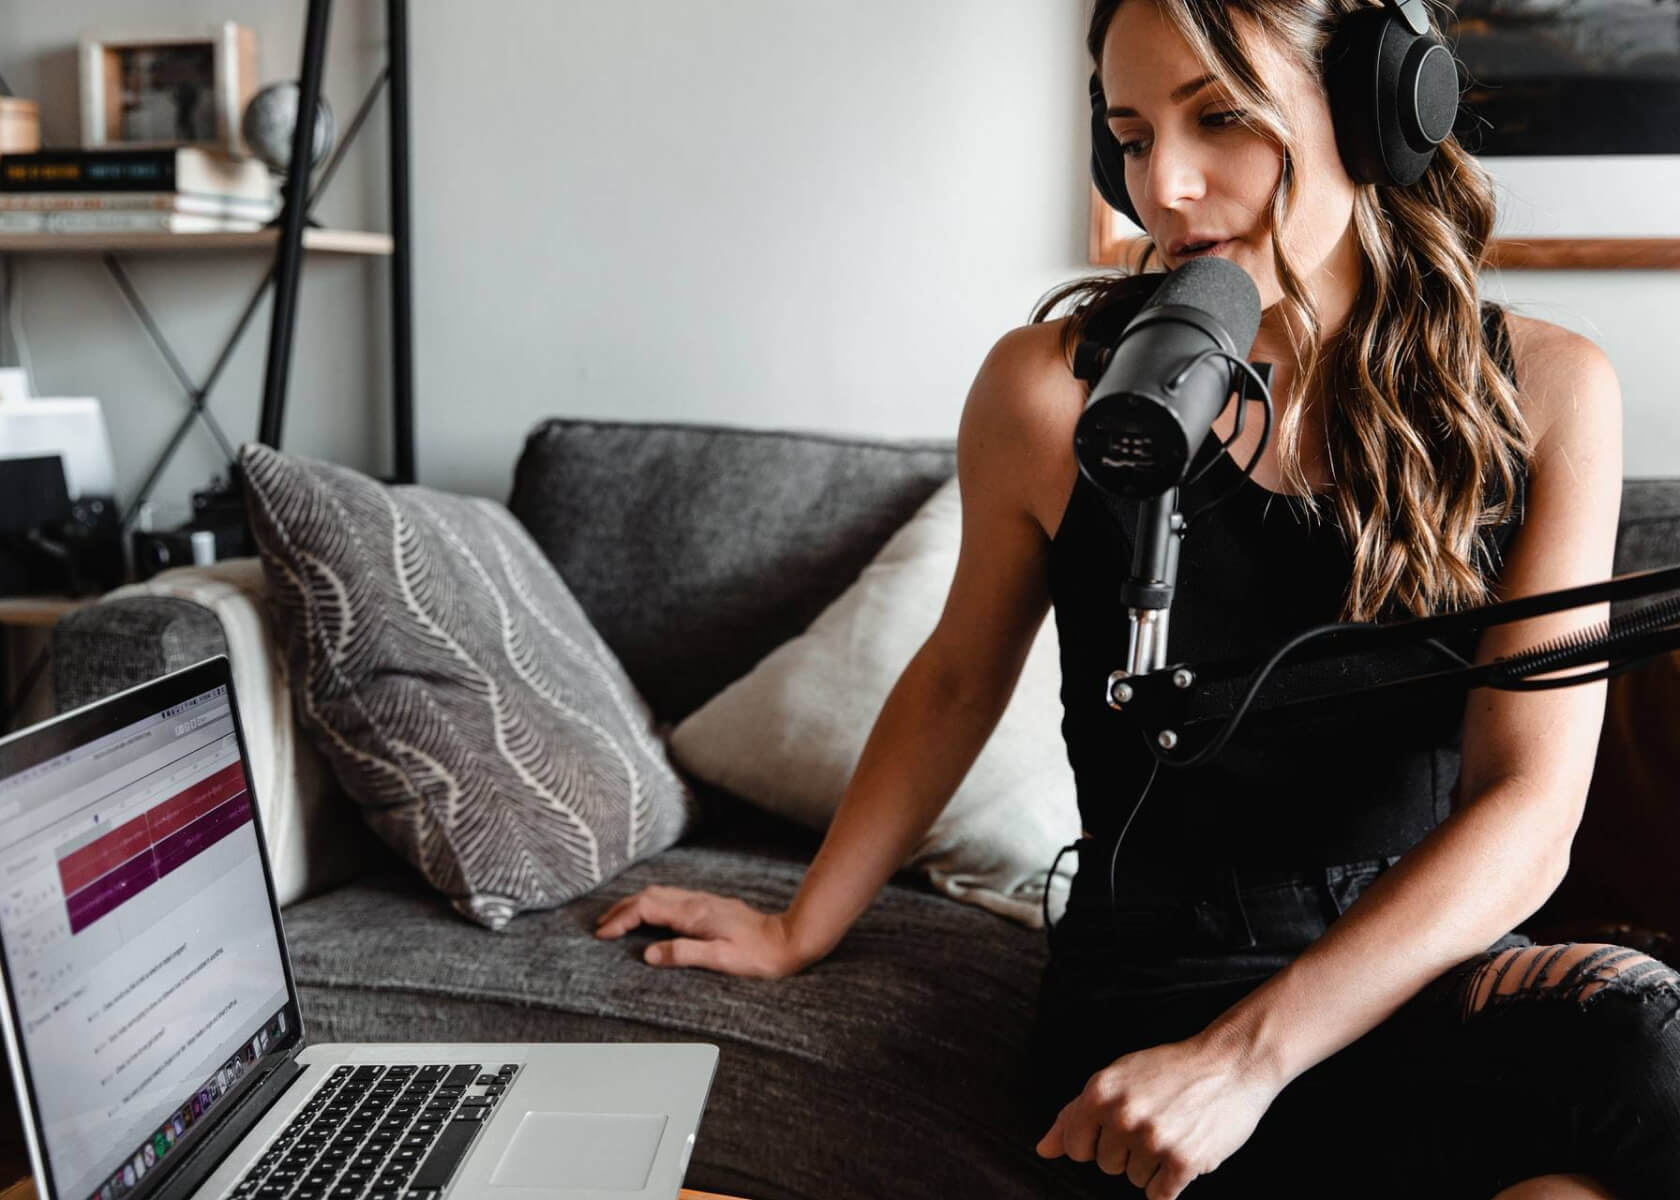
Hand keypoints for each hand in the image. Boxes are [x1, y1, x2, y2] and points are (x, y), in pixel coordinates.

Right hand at [593, 885, 809, 977]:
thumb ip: (684, 953)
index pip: (646, 908)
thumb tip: (648, 955)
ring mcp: (704, 902)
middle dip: (621, 908)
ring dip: (635, 904)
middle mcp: (696, 903)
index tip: (603, 934)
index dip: (621, 919)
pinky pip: (672, 899)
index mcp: (694, 914)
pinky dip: (652, 905)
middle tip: (601, 925)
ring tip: (618, 920)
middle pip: (649, 896)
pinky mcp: (711, 906)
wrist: (787, 940)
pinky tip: (651, 916)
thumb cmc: (757, 955)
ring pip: (660, 894)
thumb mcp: (720, 959)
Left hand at [1035, 1029, 1280, 1198]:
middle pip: (1106, 1166)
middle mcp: (1123, 1116)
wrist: (1230, 1064)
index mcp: (1100, 1092)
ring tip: (1173, 1130)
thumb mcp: (1117, 1078)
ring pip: (1133, 1180)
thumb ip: (1075, 1114)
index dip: (1096, 1141)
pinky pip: (1159, 1196)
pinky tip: (1182, 1152)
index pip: (1074, 1146)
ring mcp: (1153, 1140)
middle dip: (1128, 1150)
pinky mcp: (1183, 1162)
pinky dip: (1170, 1183)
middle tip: (1155, 1120)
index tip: (1119, 1126)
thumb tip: (1044, 1149)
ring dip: (1152, 1164)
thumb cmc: (1171, 1071)